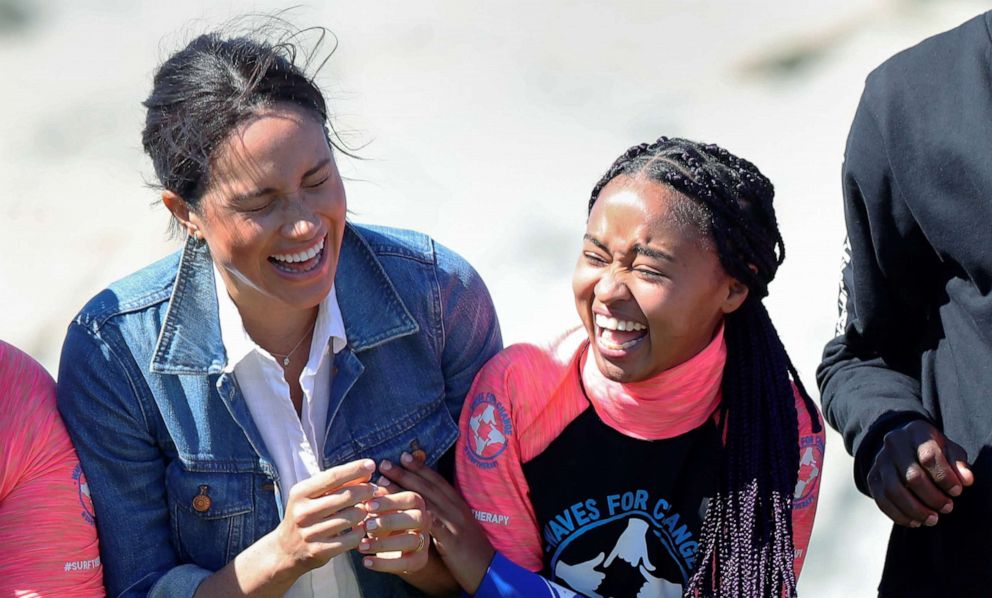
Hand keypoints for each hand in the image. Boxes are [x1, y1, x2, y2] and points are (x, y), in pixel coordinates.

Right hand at [273, 459, 377, 575]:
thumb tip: (366, 472)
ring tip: (365, 509)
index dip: (354, 469)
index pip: (333, 477)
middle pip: (346, 496)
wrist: (285, 550)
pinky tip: (360, 527)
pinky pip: (351, 539)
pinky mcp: (319, 551)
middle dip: (365, 491)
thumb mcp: (313, 496)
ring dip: (364, 511)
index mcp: (300, 493)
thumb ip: (336, 484)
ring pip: (352, 517)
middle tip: (374, 490)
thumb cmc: (306, 515)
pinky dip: (361, 531)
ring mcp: (310, 533)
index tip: (371, 464)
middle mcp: (303, 512)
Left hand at [357, 483, 431, 574]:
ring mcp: (424, 541)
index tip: (368, 505)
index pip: (411, 498)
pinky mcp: (419, 561)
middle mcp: (425, 520)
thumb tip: (364, 483)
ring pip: (412, 541)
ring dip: (384, 543)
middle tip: (367, 525)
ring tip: (361, 546)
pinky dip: (384, 564)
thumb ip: (374, 497)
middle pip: (417, 518)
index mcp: (417, 503)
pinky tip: (366, 562)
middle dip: (391, 520)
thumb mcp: (379, 509)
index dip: (390, 501)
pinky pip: (406, 564)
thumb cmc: (382, 521)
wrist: (394, 548)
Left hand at [378, 452, 494, 593]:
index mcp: (458, 502)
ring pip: (425, 501)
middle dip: (405, 473)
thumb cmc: (471, 548)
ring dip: (401, 491)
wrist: (488, 567)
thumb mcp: (460, 524)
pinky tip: (397, 512)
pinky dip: (411, 516)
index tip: (403, 456)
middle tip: (385, 464)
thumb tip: (426, 502)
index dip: (420, 467)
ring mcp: (454, 522)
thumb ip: (445, 512)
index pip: (436, 480)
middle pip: (427, 486)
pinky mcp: (451, 539)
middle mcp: (456, 508)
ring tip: (382, 484)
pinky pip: (429, 525)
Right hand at [867, 420, 973, 526]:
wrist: (904, 445)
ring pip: (894, 491)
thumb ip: (958, 463)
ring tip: (933, 519)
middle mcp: (893, 444)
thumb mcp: (949, 449)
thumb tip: (966, 481)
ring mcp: (880, 461)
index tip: (957, 491)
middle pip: (911, 476)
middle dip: (933, 497)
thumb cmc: (932, 450)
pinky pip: (881, 500)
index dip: (944, 478)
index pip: (928, 457)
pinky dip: (899, 515)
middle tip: (947, 508)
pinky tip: (915, 522)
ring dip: (915, 510)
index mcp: (915, 432)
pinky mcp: (872, 477)